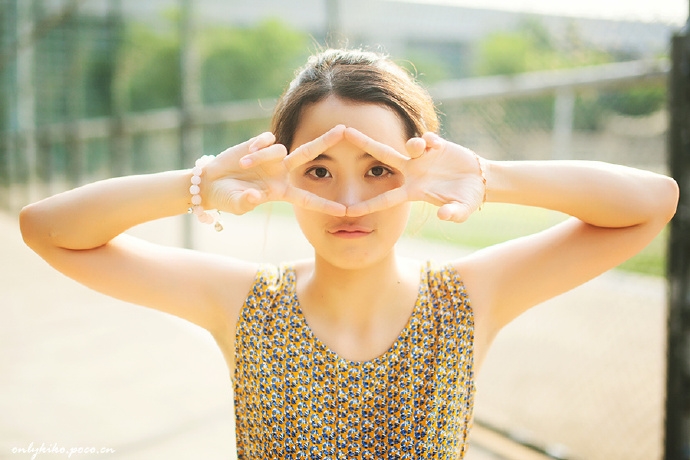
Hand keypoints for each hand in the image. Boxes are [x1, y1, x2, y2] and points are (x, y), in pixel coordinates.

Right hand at [203, 126, 347, 215]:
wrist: (210, 183)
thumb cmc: (226, 198)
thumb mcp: (235, 204)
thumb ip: (245, 203)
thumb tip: (255, 196)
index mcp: (281, 192)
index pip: (308, 199)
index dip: (325, 205)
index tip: (345, 210)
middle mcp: (281, 172)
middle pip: (309, 155)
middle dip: (325, 142)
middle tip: (345, 130)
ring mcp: (271, 157)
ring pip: (280, 148)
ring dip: (262, 156)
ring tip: (243, 165)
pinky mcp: (258, 144)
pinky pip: (266, 139)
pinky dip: (257, 147)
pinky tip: (244, 155)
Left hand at [343, 128, 485, 221]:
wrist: (479, 180)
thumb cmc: (467, 199)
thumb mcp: (463, 209)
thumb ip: (454, 214)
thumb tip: (444, 215)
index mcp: (412, 191)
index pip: (385, 199)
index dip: (367, 205)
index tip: (346, 209)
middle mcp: (412, 172)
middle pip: (381, 157)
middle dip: (363, 143)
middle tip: (343, 130)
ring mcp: (422, 158)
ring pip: (407, 146)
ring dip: (412, 144)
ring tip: (422, 147)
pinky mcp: (436, 146)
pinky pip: (426, 139)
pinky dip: (429, 140)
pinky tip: (436, 144)